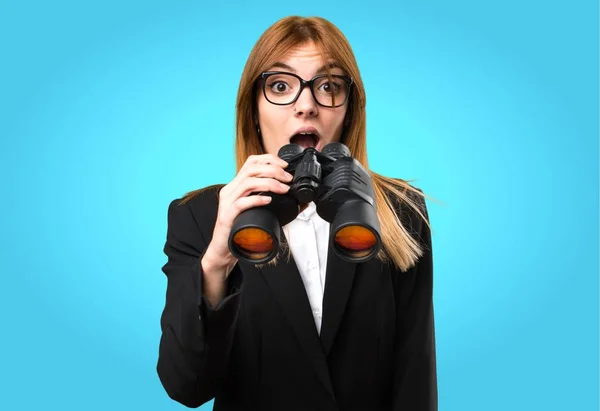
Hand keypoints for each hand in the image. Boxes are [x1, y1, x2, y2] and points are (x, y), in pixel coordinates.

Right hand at [203, 153, 292, 278]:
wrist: (224, 249)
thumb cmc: (242, 229)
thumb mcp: (259, 212)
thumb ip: (275, 203)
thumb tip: (302, 203)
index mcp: (236, 185)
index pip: (251, 162)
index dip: (269, 159)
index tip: (285, 165)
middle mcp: (230, 190)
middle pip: (251, 169)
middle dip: (273, 170)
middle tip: (288, 179)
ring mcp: (227, 202)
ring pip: (247, 183)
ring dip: (269, 183)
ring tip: (283, 189)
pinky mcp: (227, 216)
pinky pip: (241, 203)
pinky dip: (256, 199)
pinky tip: (268, 200)